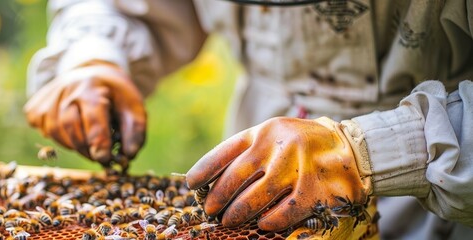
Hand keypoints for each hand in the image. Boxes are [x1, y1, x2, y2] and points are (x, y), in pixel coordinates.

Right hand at [24, 63, 145, 166]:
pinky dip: (57, 138)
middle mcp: (67, 88)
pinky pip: (42, 129)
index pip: (93, 117)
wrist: (91, 72)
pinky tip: (70, 132)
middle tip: (98, 156)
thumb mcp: (133, 106)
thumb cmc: (114, 94)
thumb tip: (129, 156)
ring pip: (53, 130)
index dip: (98, 142)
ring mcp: (48, 96)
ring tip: (86, 145)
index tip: (105, 159)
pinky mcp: (36, 106)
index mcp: (93, 86)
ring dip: (72, 145)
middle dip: (85, 147)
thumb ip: (135, 131)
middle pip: (69, 125)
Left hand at [185, 117, 368, 230]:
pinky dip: (272, 220)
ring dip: (239, 212)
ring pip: (258, 195)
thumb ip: (248, 152)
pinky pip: (288, 210)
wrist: (352, 147)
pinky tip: (262, 225)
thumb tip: (213, 181)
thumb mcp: (274, 136)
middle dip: (218, 197)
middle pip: (237, 176)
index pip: (225, 151)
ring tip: (228, 221)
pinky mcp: (317, 187)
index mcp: (263, 132)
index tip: (191, 185)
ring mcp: (298, 166)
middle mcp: (278, 145)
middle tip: (210, 211)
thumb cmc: (302, 146)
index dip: (205, 169)